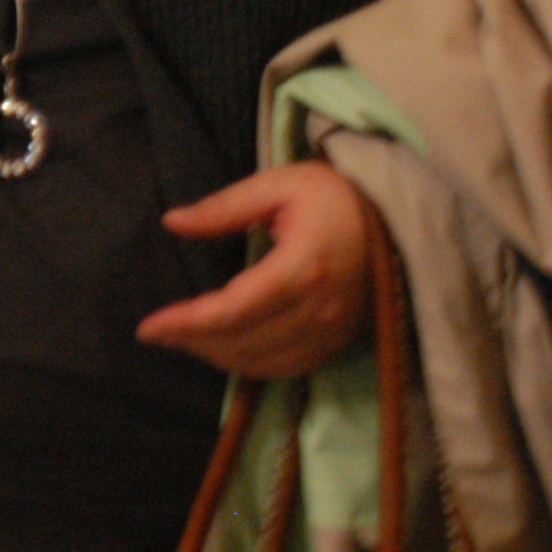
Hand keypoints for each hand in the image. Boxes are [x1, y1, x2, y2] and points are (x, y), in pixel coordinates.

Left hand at [138, 160, 372, 378]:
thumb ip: (225, 207)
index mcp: (303, 267)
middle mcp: (320, 308)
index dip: (186, 324)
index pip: (232, 310)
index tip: (147, 327)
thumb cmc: (338, 194)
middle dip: (192, 342)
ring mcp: (334, 330)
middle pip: (242, 342)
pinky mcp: (341, 340)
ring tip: (183, 339)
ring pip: (262, 363)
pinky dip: (249, 365)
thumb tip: (172, 222)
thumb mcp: (280, 184)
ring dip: (216, 357)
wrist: (403, 217)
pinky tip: (224, 348)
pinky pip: (288, 367)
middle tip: (156, 333)